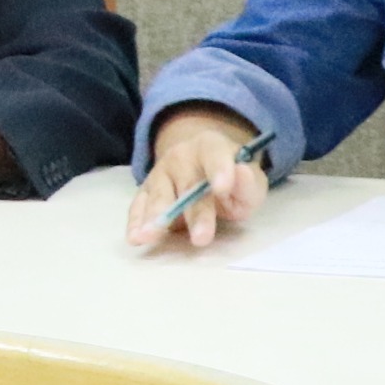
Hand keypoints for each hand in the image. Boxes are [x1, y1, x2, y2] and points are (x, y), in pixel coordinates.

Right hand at [127, 107, 267, 250]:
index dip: (219, 170)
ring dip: (155, 217)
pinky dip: (136, 222)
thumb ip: (248, 183)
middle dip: (194, 212)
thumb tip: (241, 173)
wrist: (202, 169)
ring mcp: (159, 173)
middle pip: (187, 184)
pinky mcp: (145, 192)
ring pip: (159, 195)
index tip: (223, 188)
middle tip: (201, 237)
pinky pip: (138, 206)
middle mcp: (181, 156)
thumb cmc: (231, 180)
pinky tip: (135, 237)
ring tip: (150, 235)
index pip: (214, 154)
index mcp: (210, 147)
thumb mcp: (249, 181)